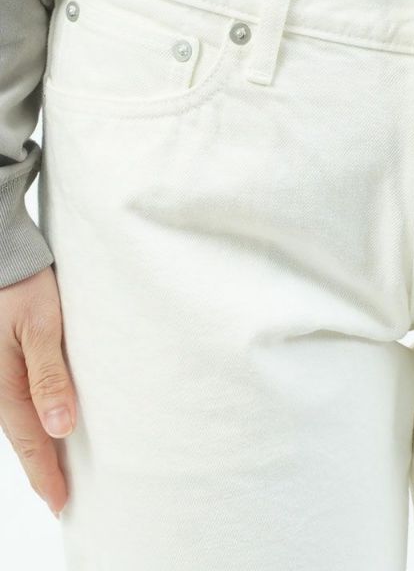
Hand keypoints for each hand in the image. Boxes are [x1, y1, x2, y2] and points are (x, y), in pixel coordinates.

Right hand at [0, 265, 76, 516]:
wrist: (4, 256)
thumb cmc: (22, 286)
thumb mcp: (42, 327)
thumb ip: (49, 376)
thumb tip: (61, 427)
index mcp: (4, 385)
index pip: (29, 442)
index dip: (45, 474)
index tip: (61, 503)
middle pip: (21, 438)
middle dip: (41, 469)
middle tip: (60, 499)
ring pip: (18, 421)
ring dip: (36, 446)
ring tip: (55, 471)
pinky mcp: (5, 360)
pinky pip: (17, 402)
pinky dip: (31, 421)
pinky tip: (45, 426)